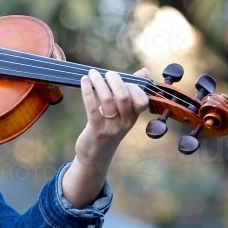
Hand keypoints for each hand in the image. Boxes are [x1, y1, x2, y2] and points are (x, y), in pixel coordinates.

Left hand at [61, 68, 150, 206]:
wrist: (96, 156)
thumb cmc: (110, 128)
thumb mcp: (123, 112)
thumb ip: (132, 91)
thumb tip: (144, 71)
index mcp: (134, 116)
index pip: (142, 100)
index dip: (133, 87)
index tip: (123, 80)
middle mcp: (125, 122)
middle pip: (124, 97)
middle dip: (115, 80)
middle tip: (107, 73)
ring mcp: (110, 126)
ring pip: (107, 100)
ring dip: (99, 83)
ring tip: (92, 73)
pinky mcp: (95, 129)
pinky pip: (92, 108)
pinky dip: (87, 92)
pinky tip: (84, 81)